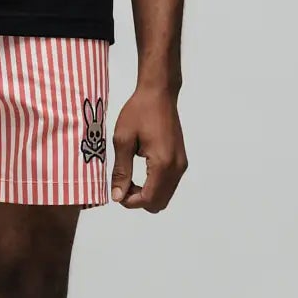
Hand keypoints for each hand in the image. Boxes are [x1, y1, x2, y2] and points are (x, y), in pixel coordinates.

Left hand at [109, 85, 187, 211]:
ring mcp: (181, 164)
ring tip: (129, 177)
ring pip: (165, 196)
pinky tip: (140, 172)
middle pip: (158, 203)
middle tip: (122, 184)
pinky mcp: (181, 160)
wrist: (159, 94)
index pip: (148, 199)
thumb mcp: (123, 140)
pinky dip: (154, 186)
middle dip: (138, 200)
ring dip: (146, 194)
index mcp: (162, 163)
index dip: (130, 202)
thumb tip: (117, 196)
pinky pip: (169, 185)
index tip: (116, 192)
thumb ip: (121, 171)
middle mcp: (176, 167)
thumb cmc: (139, 112)